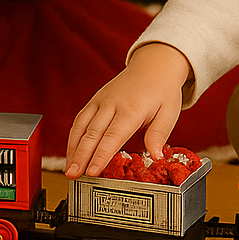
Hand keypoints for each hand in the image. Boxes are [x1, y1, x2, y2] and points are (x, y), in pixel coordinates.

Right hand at [64, 42, 192, 178]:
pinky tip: (71, 153)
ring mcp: (102, 100)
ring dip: (73, 149)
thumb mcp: (169, 111)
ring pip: (82, 126)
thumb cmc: (162, 90)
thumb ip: (159, 134)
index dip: (101, 155)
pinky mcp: (95, 99)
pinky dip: (73, 137)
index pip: (114, 136)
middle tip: (73, 175)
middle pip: (93, 133)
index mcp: (132, 109)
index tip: (93, 172)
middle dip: (81, 156)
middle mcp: (113, 104)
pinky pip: (80, 119)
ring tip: (69, 170)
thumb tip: (156, 157)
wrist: (154, 64)